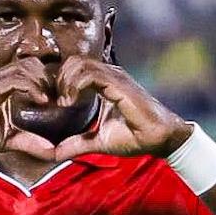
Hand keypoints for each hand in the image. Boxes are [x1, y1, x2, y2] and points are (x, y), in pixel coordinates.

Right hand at [0, 57, 59, 157]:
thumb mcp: (7, 140)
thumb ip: (28, 142)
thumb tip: (53, 151)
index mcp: (2, 86)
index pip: (32, 70)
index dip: (49, 82)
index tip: (60, 102)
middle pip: (33, 63)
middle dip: (50, 80)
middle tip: (60, 101)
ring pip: (25, 67)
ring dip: (44, 83)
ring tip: (52, 103)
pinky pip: (14, 80)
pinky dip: (32, 88)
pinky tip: (42, 103)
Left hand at [45, 57, 192, 160]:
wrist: (159, 139)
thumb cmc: (134, 136)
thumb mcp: (98, 141)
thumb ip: (77, 143)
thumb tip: (56, 154)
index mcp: (105, 82)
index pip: (76, 67)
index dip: (61, 81)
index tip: (57, 103)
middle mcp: (110, 74)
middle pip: (75, 61)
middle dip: (60, 79)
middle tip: (58, 102)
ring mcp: (115, 77)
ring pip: (80, 64)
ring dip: (66, 82)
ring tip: (64, 103)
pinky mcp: (119, 85)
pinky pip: (91, 75)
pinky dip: (75, 86)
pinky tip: (71, 102)